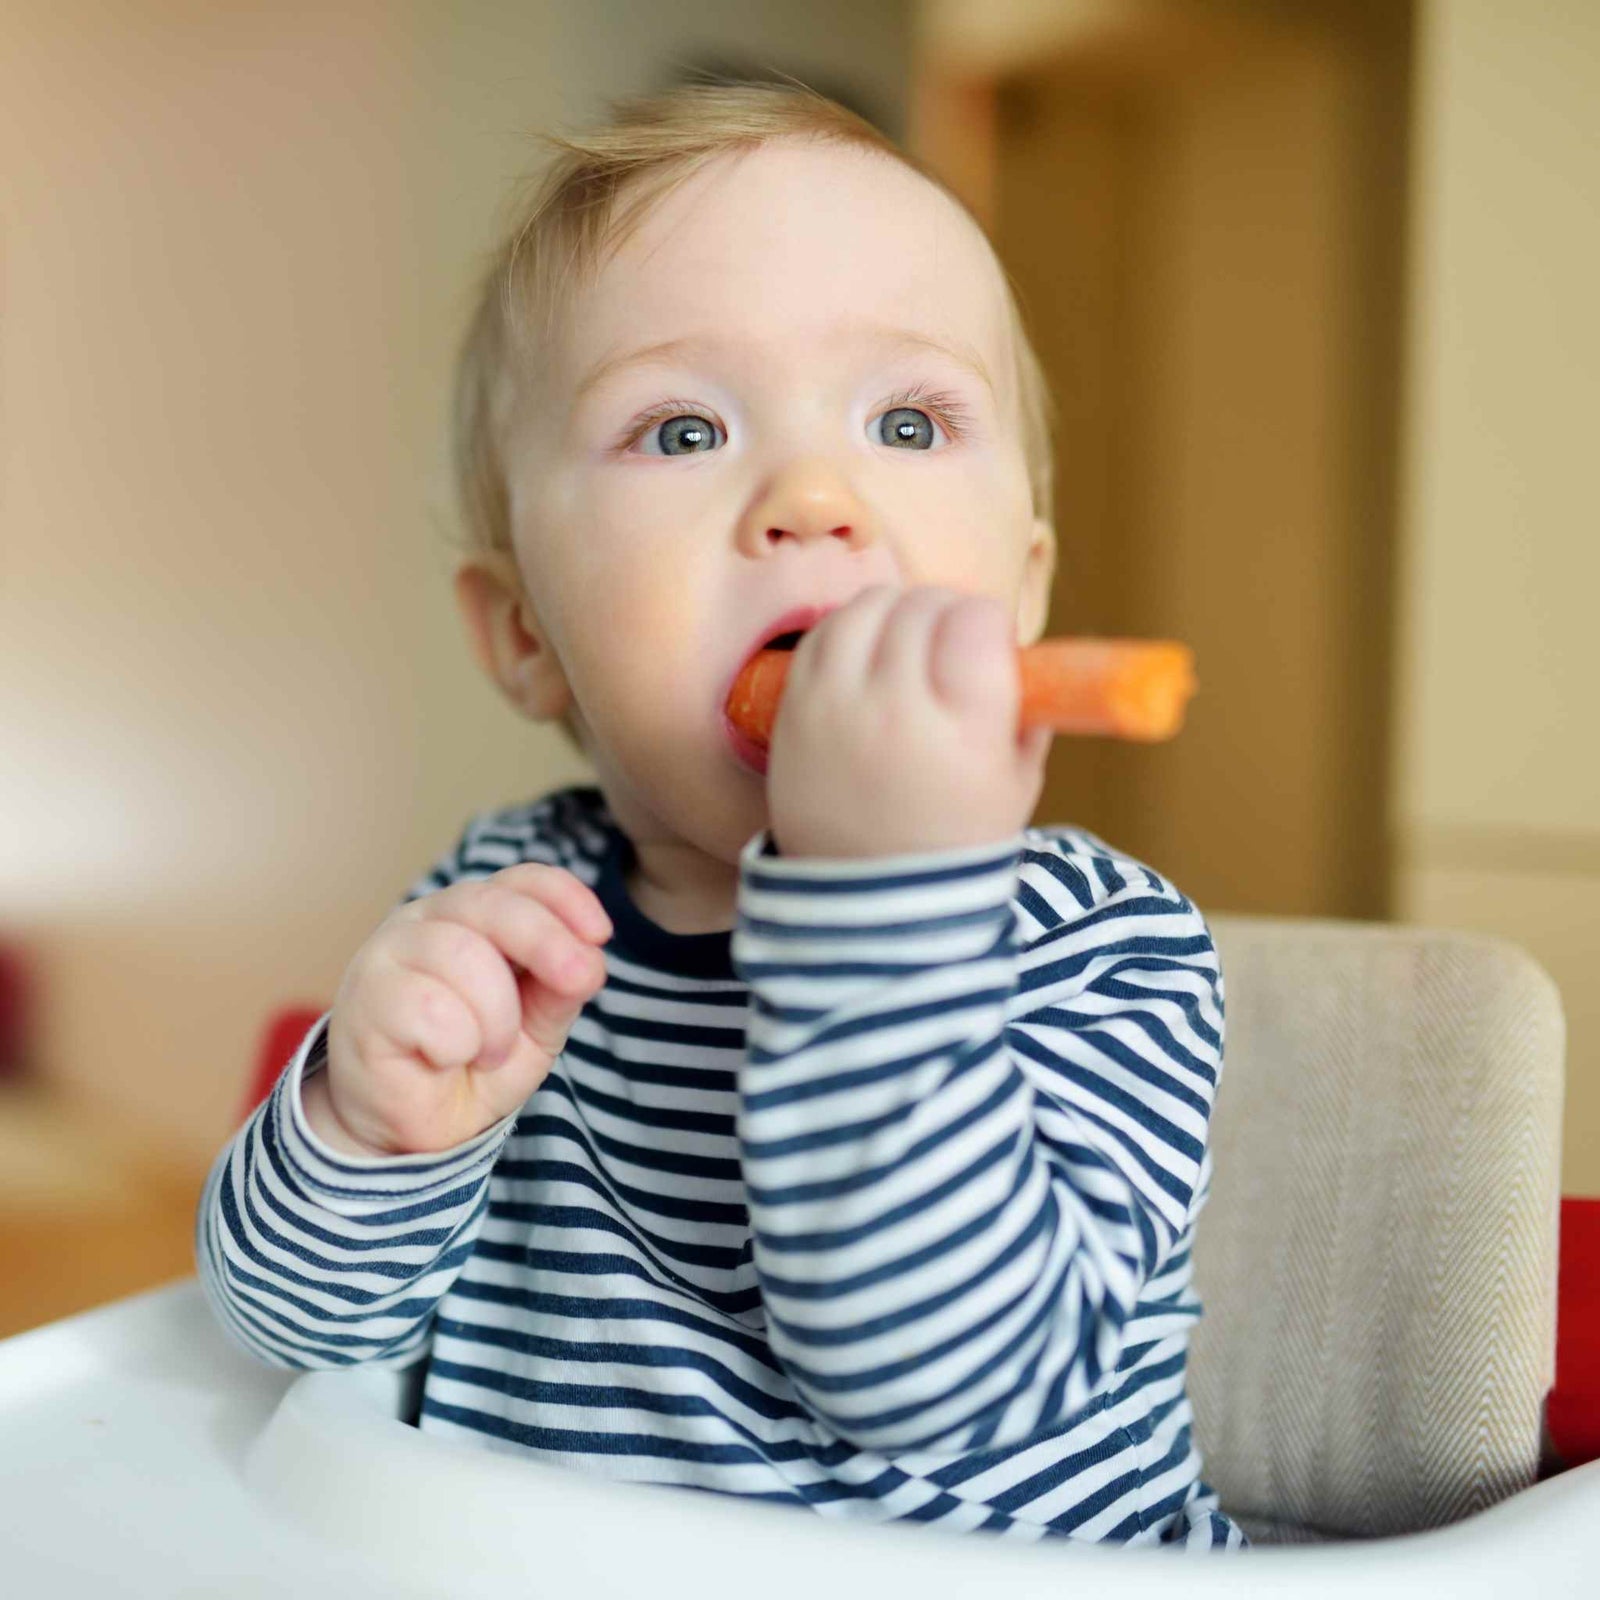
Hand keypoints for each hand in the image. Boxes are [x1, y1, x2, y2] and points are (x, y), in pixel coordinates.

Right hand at [312, 864, 612, 1155]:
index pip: (520, 880)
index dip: (565, 896)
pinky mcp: (367, 998)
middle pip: (494, 905)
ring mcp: (389, 952)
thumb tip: (590, 960)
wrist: (408, 1129)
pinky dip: (455, 1044)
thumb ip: (560, 990)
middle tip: (579, 983)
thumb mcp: (536, 1028)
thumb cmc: (470, 1061)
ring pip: (465, 956)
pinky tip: (442, 1059)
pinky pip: (430, 1008)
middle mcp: (428, 920)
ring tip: (489, 1053)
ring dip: (497, 1018)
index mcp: (473, 914)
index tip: (600, 933)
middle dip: (548, 942)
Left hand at [765, 585, 1052, 859]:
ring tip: (909, 644)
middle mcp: (892, 709)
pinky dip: (851, 629)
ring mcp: (834, 707)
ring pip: (867, 607)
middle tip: (952, 641)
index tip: (991, 642)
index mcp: (960, 729)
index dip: (989, 622)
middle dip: (947, 611)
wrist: (868, 901)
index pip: (975, 620)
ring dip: (896, 610)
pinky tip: (868, 656)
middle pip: (922, 607)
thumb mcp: (1016, 782)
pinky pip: (823, 633)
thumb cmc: (954, 839)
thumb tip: (1021, 649)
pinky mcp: (792, 710)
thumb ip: (1028, 710)